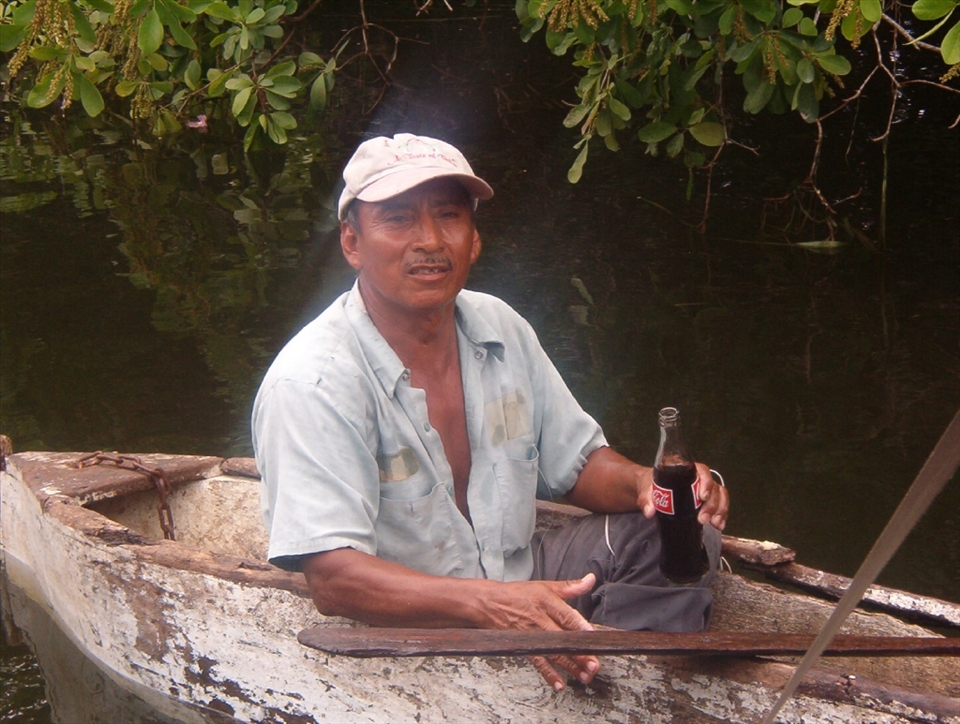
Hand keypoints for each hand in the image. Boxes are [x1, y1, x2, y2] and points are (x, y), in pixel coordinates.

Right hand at [478, 573, 599, 690]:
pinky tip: (559, 683)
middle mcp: (540, 619)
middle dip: (580, 653)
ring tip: (585, 676)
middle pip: (563, 638)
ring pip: (554, 653)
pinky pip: (538, 662)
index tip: (595, 639)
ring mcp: (531, 635)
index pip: (568, 616)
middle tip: (594, 665)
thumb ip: (570, 586)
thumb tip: (590, 580)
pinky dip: (548, 674)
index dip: (581, 628)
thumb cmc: (518, 594)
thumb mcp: (545, 585)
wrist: (489, 604)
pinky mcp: (524, 646)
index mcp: (547, 601)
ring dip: (570, 666)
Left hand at [636, 463, 728, 530]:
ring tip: (715, 524)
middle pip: (713, 487)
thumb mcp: (645, 489)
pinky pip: (720, 504)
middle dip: (711, 504)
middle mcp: (699, 478)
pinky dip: (722, 515)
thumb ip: (646, 499)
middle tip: (702, 519)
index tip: (702, 497)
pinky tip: (719, 525)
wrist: (650, 491)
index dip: (706, 483)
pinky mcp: (706, 501)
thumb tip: (650, 511)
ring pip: (720, 495)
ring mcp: (704, 489)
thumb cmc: (650, 484)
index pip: (702, 471)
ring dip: (720, 510)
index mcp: (686, 471)